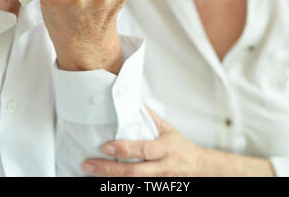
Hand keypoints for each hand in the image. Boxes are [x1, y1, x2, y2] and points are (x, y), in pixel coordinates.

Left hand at [82, 108, 204, 176]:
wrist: (199, 168)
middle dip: (109, 169)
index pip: (143, 149)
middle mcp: (162, 167)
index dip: (124, 149)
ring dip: (110, 180)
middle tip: (88, 164)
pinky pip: (137, 189)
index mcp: (165, 148)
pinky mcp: (157, 188)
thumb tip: (133, 100)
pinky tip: (105, 181)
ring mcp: (159, 181)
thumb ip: (150, 117)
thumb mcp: (168, 129)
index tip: (106, 146)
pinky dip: (120, 186)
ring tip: (91, 174)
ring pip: (133, 183)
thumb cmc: (180, 146)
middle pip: (134, 172)